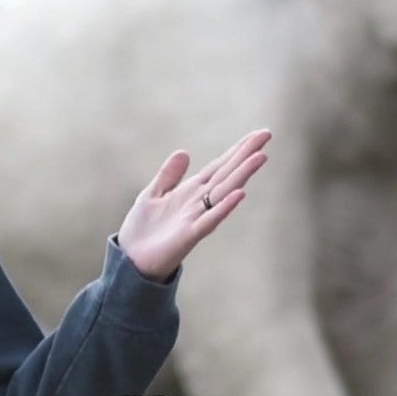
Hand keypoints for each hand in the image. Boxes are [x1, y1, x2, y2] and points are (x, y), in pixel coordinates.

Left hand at [116, 129, 270, 281]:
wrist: (130, 260)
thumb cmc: (142, 230)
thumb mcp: (152, 195)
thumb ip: (169, 175)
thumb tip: (184, 152)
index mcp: (190, 192)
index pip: (219, 167)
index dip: (236, 150)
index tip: (258, 134)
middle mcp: (198, 203)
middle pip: (226, 174)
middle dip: (245, 155)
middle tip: (266, 135)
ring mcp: (196, 218)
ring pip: (223, 193)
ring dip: (241, 175)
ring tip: (260, 156)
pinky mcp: (189, 235)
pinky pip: (210, 220)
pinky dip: (224, 207)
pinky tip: (240, 194)